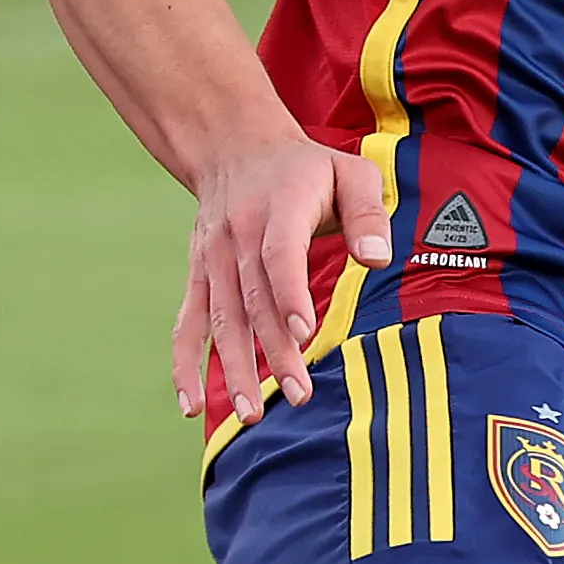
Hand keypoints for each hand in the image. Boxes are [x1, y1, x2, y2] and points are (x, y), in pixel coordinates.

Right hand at [175, 129, 390, 425]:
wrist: (236, 149)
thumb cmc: (308, 170)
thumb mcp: (351, 172)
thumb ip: (368, 214)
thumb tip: (377, 260)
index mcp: (278, 208)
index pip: (279, 254)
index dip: (288, 293)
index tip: (304, 332)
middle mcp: (237, 236)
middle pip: (253, 300)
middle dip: (273, 351)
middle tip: (297, 395)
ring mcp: (213, 260)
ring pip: (222, 320)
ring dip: (233, 369)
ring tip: (249, 415)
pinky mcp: (198, 277)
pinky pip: (188, 324)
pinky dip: (185, 365)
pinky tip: (191, 407)